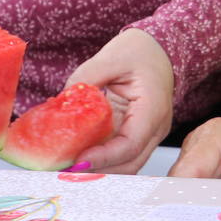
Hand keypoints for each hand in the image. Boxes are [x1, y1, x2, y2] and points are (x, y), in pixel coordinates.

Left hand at [65, 28, 173, 173]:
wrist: (156, 50)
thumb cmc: (141, 51)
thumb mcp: (112, 56)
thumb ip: (87, 76)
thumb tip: (64, 100)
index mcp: (153, 108)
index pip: (130, 144)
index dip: (104, 157)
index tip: (78, 160)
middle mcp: (155, 127)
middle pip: (129, 163)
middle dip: (99, 169)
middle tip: (66, 167)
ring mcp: (147, 134)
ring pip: (124, 163)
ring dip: (98, 167)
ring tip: (68, 164)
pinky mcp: (135, 135)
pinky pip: (118, 154)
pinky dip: (99, 157)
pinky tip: (77, 153)